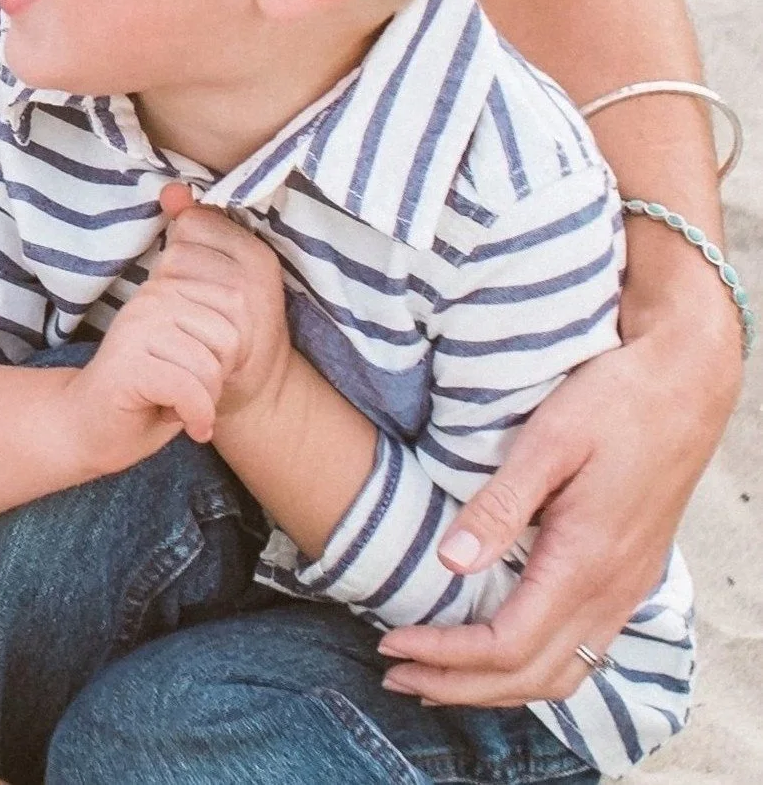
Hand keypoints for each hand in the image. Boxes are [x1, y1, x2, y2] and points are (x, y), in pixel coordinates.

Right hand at [67, 189, 250, 464]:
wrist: (86, 430)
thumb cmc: (147, 397)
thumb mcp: (191, 358)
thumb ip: (216, 337)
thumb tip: (253, 330)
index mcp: (167, 289)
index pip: (235, 302)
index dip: (238, 350)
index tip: (213, 374)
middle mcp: (150, 299)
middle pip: (228, 335)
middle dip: (222, 377)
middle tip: (197, 395)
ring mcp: (135, 329)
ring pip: (208, 367)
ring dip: (207, 402)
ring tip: (184, 409)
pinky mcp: (127, 364)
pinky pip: (188, 390)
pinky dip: (197, 418)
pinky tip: (190, 428)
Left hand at [153, 190, 291, 418]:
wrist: (257, 392)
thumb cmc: (231, 325)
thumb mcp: (220, 268)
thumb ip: (194, 224)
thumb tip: (170, 191)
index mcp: (256, 252)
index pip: (194, 220)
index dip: (185, 245)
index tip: (199, 275)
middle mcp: (254, 272)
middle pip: (179, 244)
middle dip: (173, 270)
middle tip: (191, 303)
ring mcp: (242, 302)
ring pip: (171, 268)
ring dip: (166, 290)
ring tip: (186, 317)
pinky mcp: (227, 332)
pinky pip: (170, 298)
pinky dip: (164, 312)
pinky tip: (179, 332)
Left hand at [378, 327, 730, 704]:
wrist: (684, 387)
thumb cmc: (613, 402)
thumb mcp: (549, 440)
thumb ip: (500, 505)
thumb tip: (450, 562)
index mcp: (586, 562)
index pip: (508, 645)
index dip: (446, 657)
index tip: (391, 644)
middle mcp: (611, 592)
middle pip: (531, 678)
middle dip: (459, 687)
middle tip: (396, 677)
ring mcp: (626, 591)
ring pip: (561, 675)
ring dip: (495, 687)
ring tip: (435, 679)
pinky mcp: (629, 579)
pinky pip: (581, 652)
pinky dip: (530, 668)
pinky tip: (496, 652)